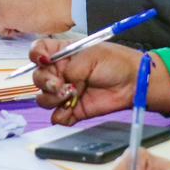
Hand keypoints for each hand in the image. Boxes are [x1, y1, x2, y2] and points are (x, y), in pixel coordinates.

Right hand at [30, 42, 169, 125]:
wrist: (133, 82)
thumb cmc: (116, 62)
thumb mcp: (92, 55)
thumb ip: (72, 67)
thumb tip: (62, 81)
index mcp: (63, 54)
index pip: (39, 52)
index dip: (36, 55)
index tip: (43, 60)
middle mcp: (61, 73)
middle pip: (38, 78)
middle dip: (46, 82)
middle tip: (62, 85)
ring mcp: (66, 92)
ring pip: (43, 99)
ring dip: (53, 99)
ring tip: (72, 95)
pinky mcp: (73, 110)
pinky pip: (57, 117)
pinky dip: (61, 115)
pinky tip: (72, 109)